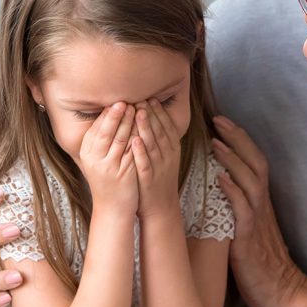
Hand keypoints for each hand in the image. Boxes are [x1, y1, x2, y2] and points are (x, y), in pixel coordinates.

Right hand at [79, 102, 137, 215]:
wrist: (112, 207)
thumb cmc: (107, 180)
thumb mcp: (97, 159)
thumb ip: (100, 140)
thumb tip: (108, 115)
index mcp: (87, 152)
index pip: (96, 128)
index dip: (107, 114)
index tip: (115, 100)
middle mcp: (95, 159)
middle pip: (107, 131)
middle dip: (117, 114)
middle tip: (126, 100)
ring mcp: (109, 166)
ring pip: (121, 139)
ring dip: (129, 122)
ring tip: (137, 108)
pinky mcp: (123, 173)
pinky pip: (132, 152)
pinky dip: (139, 138)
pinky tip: (145, 128)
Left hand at [132, 99, 180, 218]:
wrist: (161, 208)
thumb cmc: (159, 180)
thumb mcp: (165, 157)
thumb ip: (161, 140)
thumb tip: (154, 118)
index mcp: (172, 150)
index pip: (167, 127)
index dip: (160, 112)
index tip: (151, 98)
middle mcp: (168, 157)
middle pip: (160, 132)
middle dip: (152, 114)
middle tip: (142, 99)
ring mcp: (159, 168)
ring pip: (153, 144)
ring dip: (146, 128)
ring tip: (138, 112)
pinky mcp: (149, 179)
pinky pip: (145, 164)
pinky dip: (140, 152)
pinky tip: (134, 141)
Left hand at [212, 115, 306, 306]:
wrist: (281, 293)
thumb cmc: (260, 263)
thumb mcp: (248, 230)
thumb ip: (239, 209)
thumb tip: (220, 189)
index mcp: (260, 202)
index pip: (254, 162)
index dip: (240, 141)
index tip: (222, 123)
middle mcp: (261, 205)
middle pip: (255, 162)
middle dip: (237, 138)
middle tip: (218, 119)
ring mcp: (257, 220)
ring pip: (250, 180)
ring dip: (233, 159)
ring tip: (216, 141)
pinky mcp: (250, 237)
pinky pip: (242, 209)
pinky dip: (232, 191)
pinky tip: (220, 178)